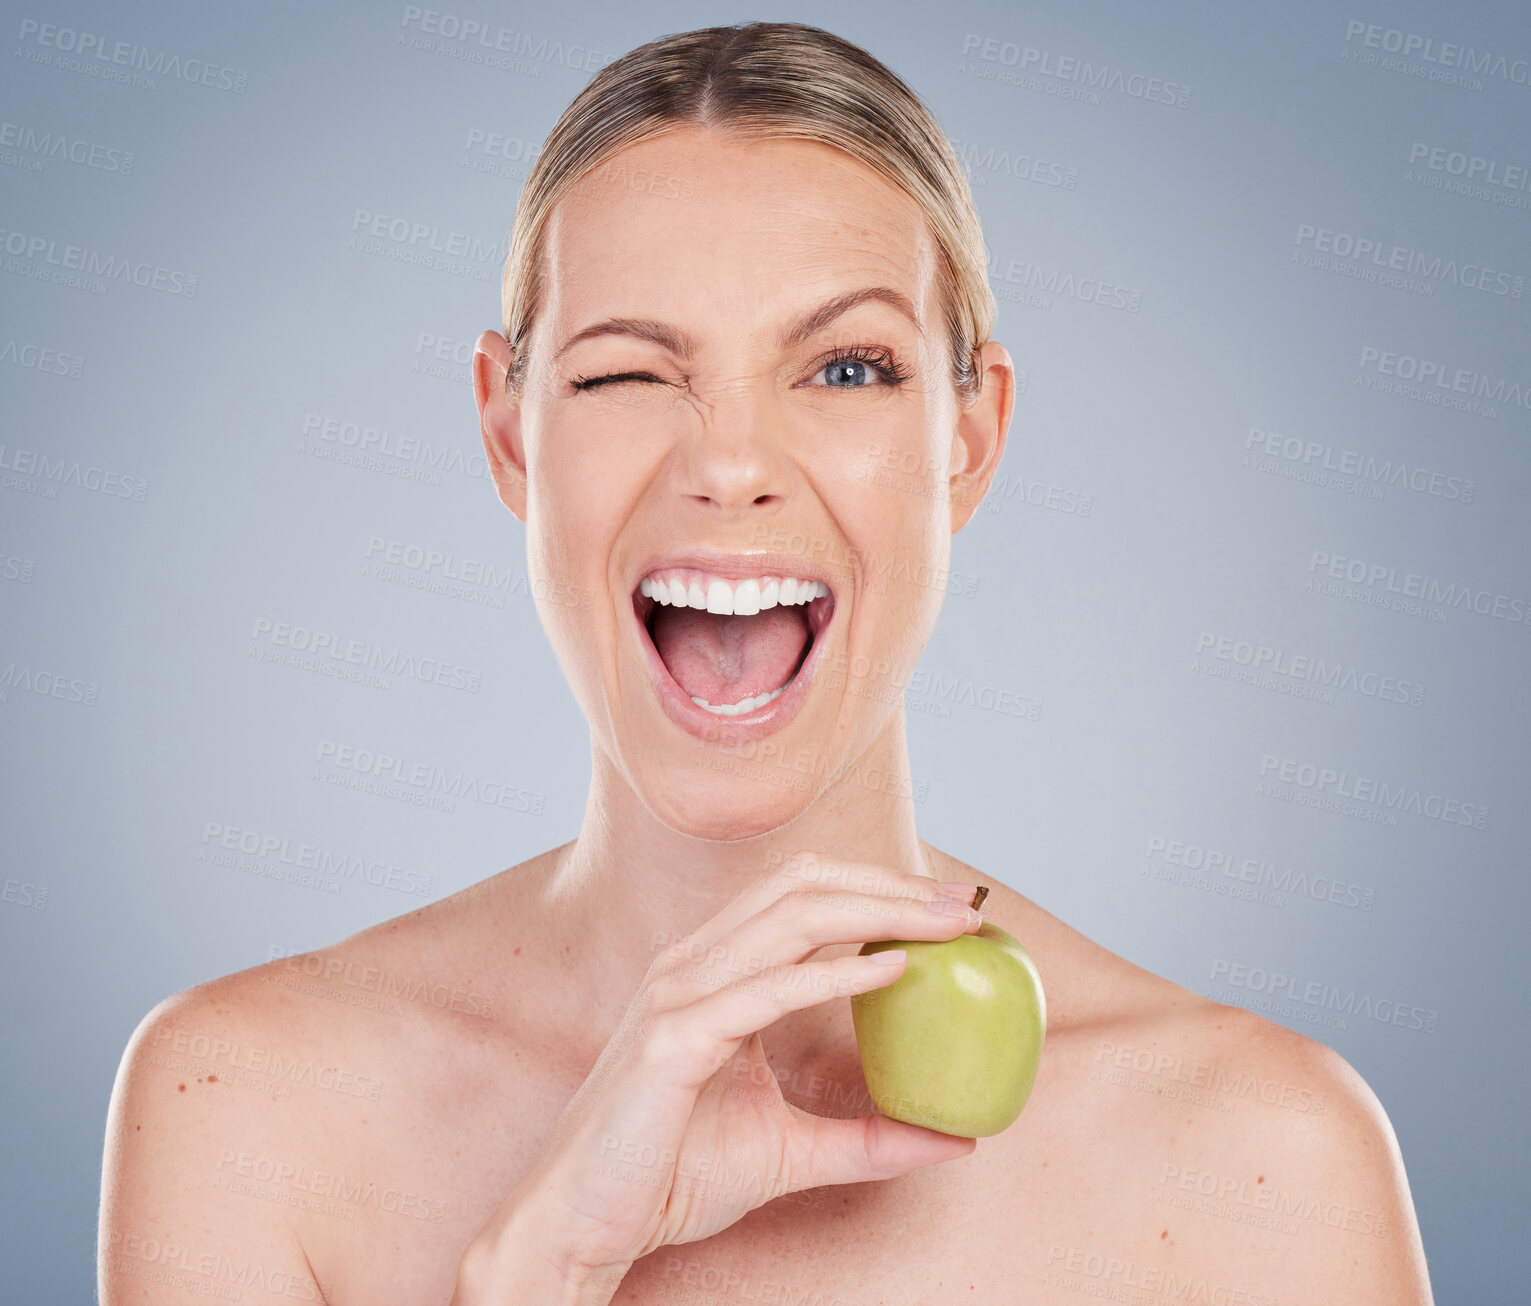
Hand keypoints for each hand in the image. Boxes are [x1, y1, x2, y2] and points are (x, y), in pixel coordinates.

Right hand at [464, 851, 985, 1289]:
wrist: (583, 1224)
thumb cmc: (669, 1175)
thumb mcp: (790, 1150)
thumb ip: (866, 1138)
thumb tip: (956, 1139)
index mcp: (711, 971)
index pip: (802, 896)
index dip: (876, 886)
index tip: (948, 907)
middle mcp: (692, 965)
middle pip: (803, 887)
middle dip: (889, 885)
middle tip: (964, 906)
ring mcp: (679, 995)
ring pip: (790, 919)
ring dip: (878, 913)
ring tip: (946, 926)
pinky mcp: (673, 1040)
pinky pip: (767, 991)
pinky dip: (834, 975)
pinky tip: (892, 972)